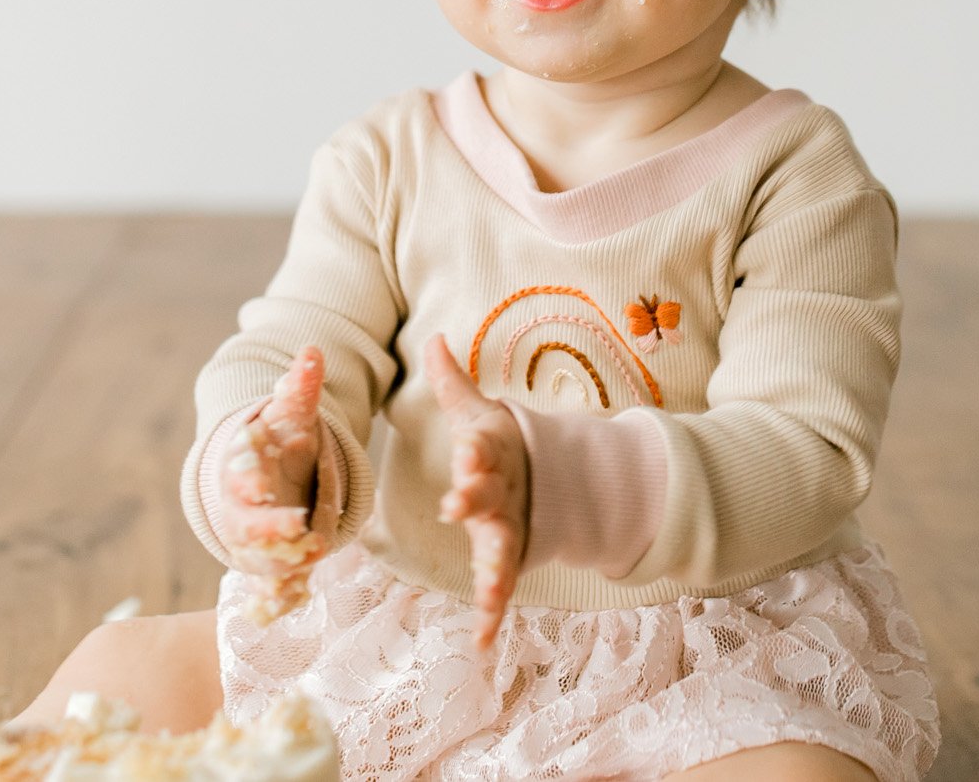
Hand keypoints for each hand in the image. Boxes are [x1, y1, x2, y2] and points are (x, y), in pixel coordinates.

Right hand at [218, 345, 327, 620]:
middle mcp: (241, 510)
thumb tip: (312, 352)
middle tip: (301, 530)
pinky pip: (267, 591)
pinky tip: (286, 607)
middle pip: (243, 526)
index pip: (238, 477)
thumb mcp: (292, 416)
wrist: (263, 481)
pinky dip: (274, 601)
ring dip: (279, 566)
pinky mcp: (268, 566)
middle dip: (267, 530)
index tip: (263, 485)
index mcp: (243, 470)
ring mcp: (253, 542)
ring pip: (257, 561)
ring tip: (309, 563)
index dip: (247, 482)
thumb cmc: (278, 445)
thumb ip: (300, 389)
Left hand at [423, 333, 529, 649]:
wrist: (545, 480)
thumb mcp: (478, 414)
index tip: (468, 448)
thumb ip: (453, 383)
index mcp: (493, 451)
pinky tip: (484, 641)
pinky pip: (499, 588)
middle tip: (456, 505)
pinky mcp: (508, 558)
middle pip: (488, 495)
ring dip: (492, 569)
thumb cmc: (496, 445)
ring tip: (487, 593)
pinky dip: (493, 615)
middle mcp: (502, 491)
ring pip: (499, 548)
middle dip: (474, 499)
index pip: (485, 446)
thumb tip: (433, 338)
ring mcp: (508, 527)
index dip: (477, 449)